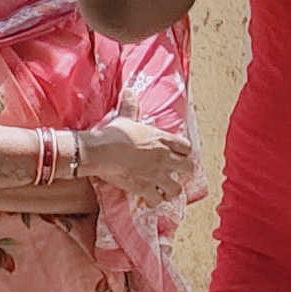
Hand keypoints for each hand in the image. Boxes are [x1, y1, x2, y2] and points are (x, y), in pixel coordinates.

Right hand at [76, 118, 195, 203]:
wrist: (102, 151)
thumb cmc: (113, 134)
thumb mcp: (124, 118)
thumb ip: (130, 106)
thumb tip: (129, 90)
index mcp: (162, 139)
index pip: (187, 147)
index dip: (184, 152)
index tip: (177, 155)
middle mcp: (164, 158)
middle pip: (188, 168)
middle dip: (184, 171)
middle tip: (175, 173)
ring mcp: (157, 174)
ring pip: (176, 189)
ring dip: (171, 190)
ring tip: (164, 190)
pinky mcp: (145, 188)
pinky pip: (157, 199)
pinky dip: (154, 201)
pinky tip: (148, 200)